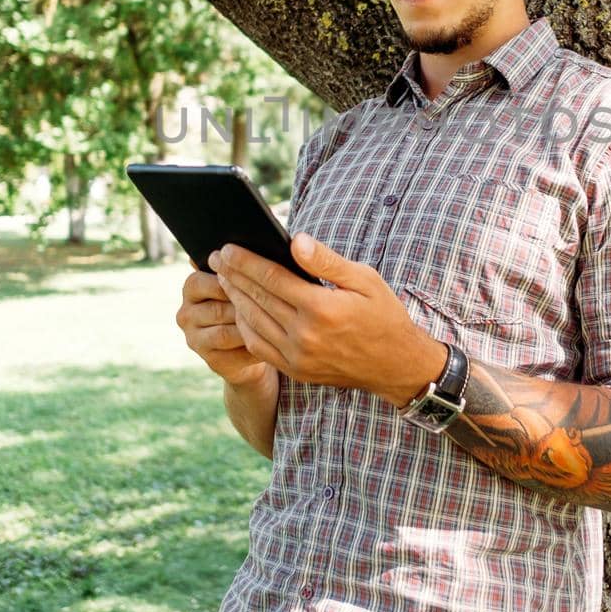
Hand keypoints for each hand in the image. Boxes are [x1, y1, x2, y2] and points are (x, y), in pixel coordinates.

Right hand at [176, 258, 276, 392]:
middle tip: (275, 305)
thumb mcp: (245, 281)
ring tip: (277, 323)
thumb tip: (245, 247)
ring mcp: (195, 339)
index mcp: (192, 287)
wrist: (251, 343)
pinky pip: (234, 354)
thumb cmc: (251, 302)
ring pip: (226, 333)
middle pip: (217, 309)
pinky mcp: (210, 360)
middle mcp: (186, 313)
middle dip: (246, 308)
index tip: (258, 280)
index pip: (203, 280)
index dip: (231, 282)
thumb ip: (240, 266)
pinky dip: (255, 347)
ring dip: (251, 329)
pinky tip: (273, 341)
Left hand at [208, 234, 448, 404]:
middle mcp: (306, 335)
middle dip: (233, 275)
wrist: (395, 365)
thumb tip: (295, 240)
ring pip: (253, 322)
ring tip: (224, 279)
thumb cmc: (382, 315)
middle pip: (257, 298)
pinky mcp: (296, 371)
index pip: (272, 278)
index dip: (246, 261)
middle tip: (215, 258)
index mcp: (322, 308)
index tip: (228, 247)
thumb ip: (326, 261)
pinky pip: (259, 346)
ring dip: (234, 299)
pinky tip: (240, 309)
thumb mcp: (365, 280)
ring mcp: (298, 357)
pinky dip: (245, 326)